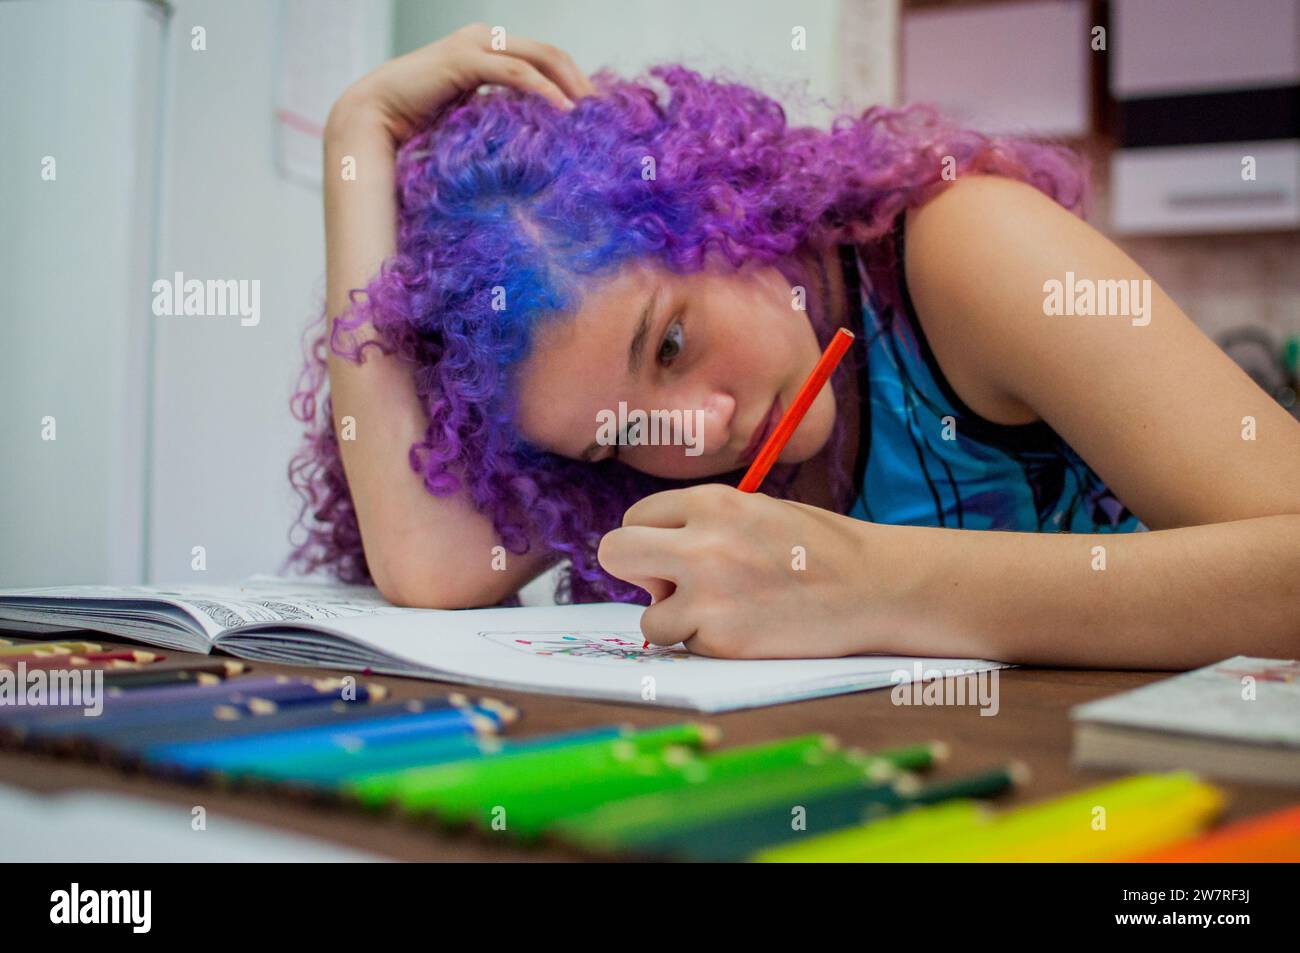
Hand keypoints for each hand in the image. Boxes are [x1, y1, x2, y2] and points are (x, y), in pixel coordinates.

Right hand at [331, 23, 594, 144]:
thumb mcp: (473, 122)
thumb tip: (537, 147)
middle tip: (606, 115)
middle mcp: (485, 41)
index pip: (545, 60)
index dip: (574, 82)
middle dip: (582, 82)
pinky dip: (544, 91)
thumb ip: (502, 120)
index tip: (597, 114)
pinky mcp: (464, 60)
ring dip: (571, 85)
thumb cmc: (418, 128)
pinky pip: (516, 73)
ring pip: (540, 58)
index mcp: (489, 52)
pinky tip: (564, 112)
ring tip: (592, 116)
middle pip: (551, 54)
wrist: (373, 120)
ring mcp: (475, 45)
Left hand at [598, 484, 900, 658]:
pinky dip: (706, 643)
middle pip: (616, 552)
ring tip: (725, 609)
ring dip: (676, 618)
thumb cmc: (816, 548)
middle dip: (636, 570)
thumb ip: (701, 523)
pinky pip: (685, 645)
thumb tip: (649, 549)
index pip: (636, 518)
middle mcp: (703, 544)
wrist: (875, 588)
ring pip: (648, 614)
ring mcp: (710, 595)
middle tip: (669, 582)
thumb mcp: (755, 511)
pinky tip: (746, 628)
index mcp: (712, 502)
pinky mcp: (722, 641)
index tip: (678, 552)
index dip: (654, 538)